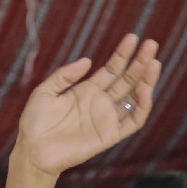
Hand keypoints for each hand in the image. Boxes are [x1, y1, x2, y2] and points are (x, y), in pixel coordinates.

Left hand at [13, 35, 161, 178]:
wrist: (32, 150)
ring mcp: (107, 119)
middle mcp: (101, 103)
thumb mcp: (45, 91)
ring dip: (146, 81)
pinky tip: (145, 89)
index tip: (133, 38)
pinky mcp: (110, 135)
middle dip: (140, 62)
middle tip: (152, 44)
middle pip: (127, 79)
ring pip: (134, 97)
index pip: (112, 69)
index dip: (123, 54)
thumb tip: (88, 61)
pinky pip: (133, 121)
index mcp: (87, 90)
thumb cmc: (35, 122)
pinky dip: (142, 106)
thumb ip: (65, 75)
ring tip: (154, 62)